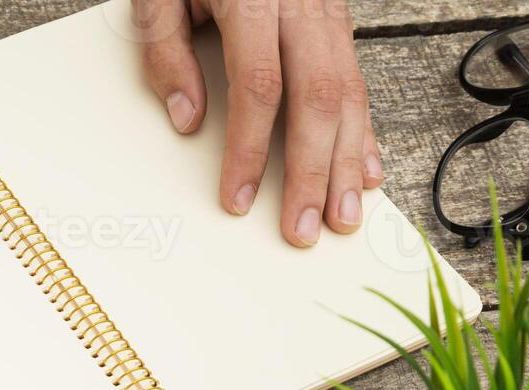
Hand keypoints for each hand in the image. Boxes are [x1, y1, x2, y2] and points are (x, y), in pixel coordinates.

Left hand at [136, 0, 382, 246]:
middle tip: (304, 228)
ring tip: (341, 216)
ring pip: (348, 92)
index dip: (251, 149)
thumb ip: (165, 51)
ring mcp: (327, 11)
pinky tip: (364, 171)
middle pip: (317, 98)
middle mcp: (301, 4)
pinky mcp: (337, 20)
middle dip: (312, 171)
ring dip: (347, 162)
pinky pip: (358, 79)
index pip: (260, 86)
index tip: (239, 198)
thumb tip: (188, 118)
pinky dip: (363, 131)